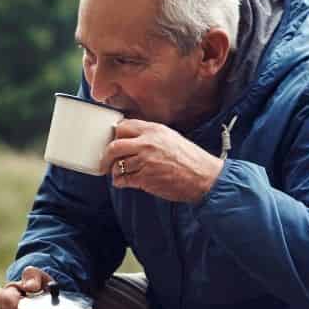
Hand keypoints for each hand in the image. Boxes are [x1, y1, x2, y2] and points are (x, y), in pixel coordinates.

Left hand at [100, 118, 224, 202]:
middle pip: (114, 146)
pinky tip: (124, 182)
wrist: (203, 177)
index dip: (115, 135)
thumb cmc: (190, 159)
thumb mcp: (170, 137)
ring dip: (114, 171)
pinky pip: (123, 179)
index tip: (112, 142)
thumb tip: (130, 138)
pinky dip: (120, 182)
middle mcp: (147, 143)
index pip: (123, 127)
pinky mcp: (145, 178)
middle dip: (106, 155)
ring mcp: (145, 161)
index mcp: (153, 130)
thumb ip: (150, 136)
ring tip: (118, 174)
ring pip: (117, 164)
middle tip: (105, 161)